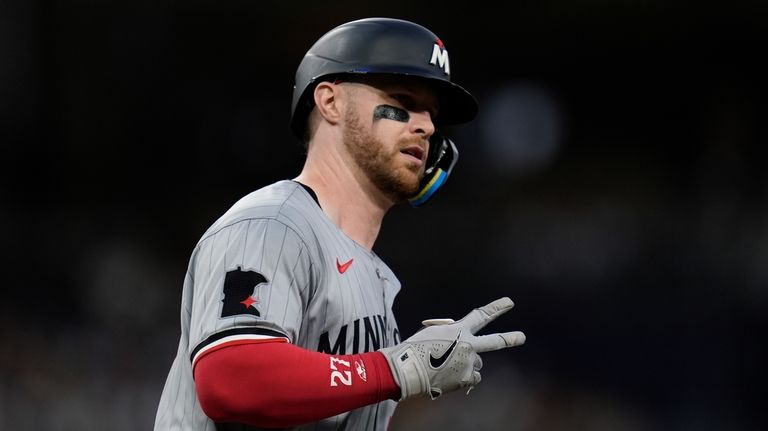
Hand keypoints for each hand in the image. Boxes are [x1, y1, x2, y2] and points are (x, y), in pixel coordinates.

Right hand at [379, 297, 524, 399]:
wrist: (408, 368)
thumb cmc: (415, 349)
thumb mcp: (432, 332)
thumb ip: (452, 336)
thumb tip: (468, 348)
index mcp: (458, 330)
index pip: (481, 315)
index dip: (497, 308)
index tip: (509, 302)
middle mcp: (468, 345)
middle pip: (494, 341)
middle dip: (510, 338)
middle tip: (522, 337)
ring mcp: (469, 362)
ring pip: (476, 364)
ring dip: (467, 364)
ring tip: (447, 366)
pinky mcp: (466, 378)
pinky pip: (473, 378)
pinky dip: (465, 378)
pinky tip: (450, 376)